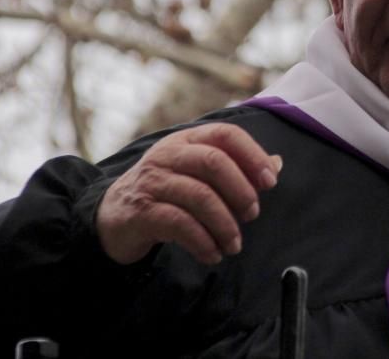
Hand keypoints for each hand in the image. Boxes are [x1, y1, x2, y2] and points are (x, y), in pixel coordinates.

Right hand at [97, 123, 281, 264]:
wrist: (112, 216)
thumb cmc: (164, 193)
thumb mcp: (196, 173)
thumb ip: (234, 166)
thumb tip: (276, 164)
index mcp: (187, 141)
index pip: (226, 134)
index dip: (253, 155)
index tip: (270, 182)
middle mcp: (168, 155)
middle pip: (214, 161)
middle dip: (241, 190)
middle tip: (252, 215)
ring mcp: (152, 181)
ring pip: (199, 195)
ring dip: (224, 224)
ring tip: (234, 245)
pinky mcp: (141, 211)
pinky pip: (179, 224)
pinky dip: (203, 242)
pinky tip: (213, 254)